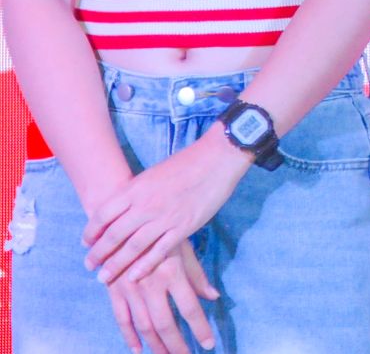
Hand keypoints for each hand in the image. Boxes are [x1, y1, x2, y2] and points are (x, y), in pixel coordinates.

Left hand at [85, 132, 249, 286]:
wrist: (218, 158)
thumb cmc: (187, 162)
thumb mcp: (153, 173)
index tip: (86, 243)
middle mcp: (145, 205)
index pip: (103, 214)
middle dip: (98, 253)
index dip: (91, 231)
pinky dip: (144, 265)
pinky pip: (159, 252)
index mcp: (136, 188)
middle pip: (114, 235)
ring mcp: (165, 218)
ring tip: (104, 277)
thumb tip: (123, 209)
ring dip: (116, 264)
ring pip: (133, 247)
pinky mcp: (184, 227)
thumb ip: (137, 192)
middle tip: (89, 265)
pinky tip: (134, 276)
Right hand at [105, 241, 218, 353]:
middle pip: (165, 323)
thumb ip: (196, 275)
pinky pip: (122, 319)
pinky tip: (138, 349)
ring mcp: (129, 289)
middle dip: (177, 344)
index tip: (208, 344)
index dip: (199, 328)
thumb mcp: (182, 247)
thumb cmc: (158, 231)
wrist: (121, 219)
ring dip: (155, 345)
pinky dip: (129, 336)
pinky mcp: (113, 290)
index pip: (189, 308)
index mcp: (171, 273)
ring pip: (143, 325)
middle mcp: (150, 284)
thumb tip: (213, 297)